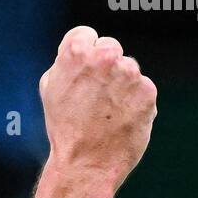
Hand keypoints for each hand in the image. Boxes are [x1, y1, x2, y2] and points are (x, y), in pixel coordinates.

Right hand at [39, 26, 157, 191]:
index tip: (83, 70)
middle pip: (110, 48)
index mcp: (76, 53)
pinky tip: (120, 117)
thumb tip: (79, 51)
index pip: (86, 35)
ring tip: (106, 110)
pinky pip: (142, 88)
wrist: (85, 163)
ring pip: (128, 69)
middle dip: (105, 66)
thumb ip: (65, 63)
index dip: (83, 53)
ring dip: (121, 85)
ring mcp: (129, 74)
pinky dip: (134, 101)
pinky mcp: (148, 92)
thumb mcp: (50, 88)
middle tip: (95, 93)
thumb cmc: (65, 128)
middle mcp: (105, 58)